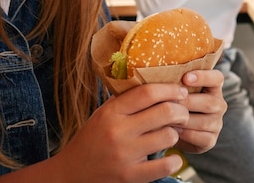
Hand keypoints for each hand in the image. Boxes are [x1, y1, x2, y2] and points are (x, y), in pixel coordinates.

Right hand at [49, 83, 191, 181]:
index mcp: (111, 112)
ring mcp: (124, 155)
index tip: (181, 91)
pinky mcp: (130, 176)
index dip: (170, 89)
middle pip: (164, 111)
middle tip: (182, 113)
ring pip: (168, 135)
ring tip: (171, 134)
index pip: (148, 93)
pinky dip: (175, 161)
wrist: (71, 174)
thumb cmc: (92, 139)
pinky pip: (165, 166)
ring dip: (176, 134)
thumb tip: (155, 81)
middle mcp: (118, 131)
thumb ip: (125, 100)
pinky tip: (172, 157)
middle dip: (181, 110)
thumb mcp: (103, 114)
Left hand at [174, 69, 225, 153]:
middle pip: (210, 102)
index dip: (204, 77)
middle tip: (168, 102)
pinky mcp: (211, 140)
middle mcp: (218, 104)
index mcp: (213, 88)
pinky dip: (186, 135)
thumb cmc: (173, 104)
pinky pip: (202, 138)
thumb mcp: (175, 91)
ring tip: (166, 118)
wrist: (173, 131)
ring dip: (184, 120)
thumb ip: (174, 83)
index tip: (185, 78)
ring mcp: (217, 123)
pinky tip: (172, 131)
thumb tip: (158, 73)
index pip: (217, 78)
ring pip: (205, 121)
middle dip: (187, 102)